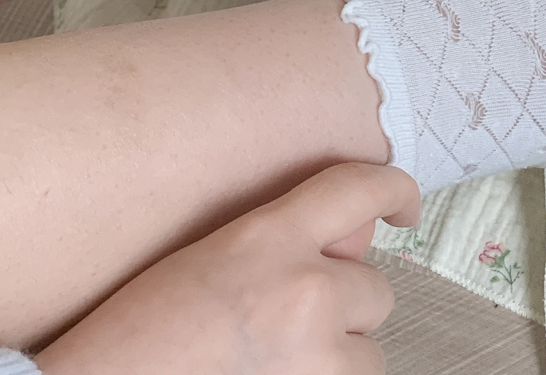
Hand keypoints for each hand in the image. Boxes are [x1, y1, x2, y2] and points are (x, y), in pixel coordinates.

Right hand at [36, 162, 419, 374]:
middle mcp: (306, 291)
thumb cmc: (142, 332)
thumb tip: (357, 238)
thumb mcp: (217, 257)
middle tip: (284, 327)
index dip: (394, 189)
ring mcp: (314, 356)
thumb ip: (290, 241)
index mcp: (270, 237)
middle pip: (375, 289)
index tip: (403, 205)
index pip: (360, 189)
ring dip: (339, 358)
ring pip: (370, 352)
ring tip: (274, 364)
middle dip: (343, 308)